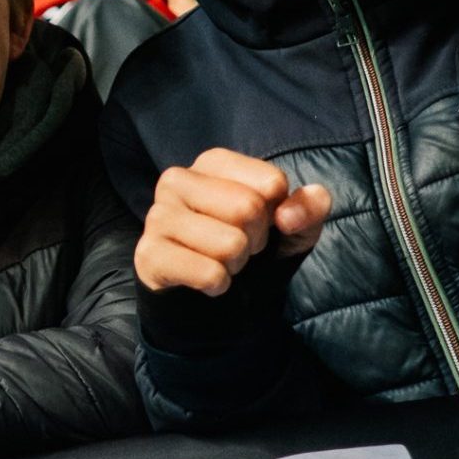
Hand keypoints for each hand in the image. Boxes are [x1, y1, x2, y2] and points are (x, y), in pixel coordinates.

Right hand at [135, 148, 331, 295]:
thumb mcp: (291, 227)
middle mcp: (177, 180)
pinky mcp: (149, 254)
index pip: (271, 183)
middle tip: (238, 247)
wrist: (212, 296)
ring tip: (220, 261)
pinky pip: (209, 273)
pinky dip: (219, 285)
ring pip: (230, 244)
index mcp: (211, 163)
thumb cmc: (249, 248)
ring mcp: (157, 216)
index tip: (258, 224)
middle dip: (255, 240)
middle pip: (247, 208)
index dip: (275, 213)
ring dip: (236, 264)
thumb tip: (290, 216)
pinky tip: (205, 281)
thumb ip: (308, 209)